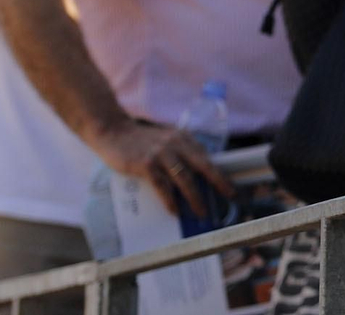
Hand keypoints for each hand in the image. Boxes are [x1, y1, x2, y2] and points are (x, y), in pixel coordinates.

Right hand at [92, 118, 232, 215]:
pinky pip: (162, 186)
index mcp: (183, 138)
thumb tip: (195, 176)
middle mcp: (176, 144)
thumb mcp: (166, 140)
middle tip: (228, 196)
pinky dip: (170, 200)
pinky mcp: (146, 164)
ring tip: (200, 212)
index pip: (207, 157)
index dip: (220, 173)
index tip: (231, 187)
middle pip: (203, 165)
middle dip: (218, 182)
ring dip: (195, 197)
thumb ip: (180, 152)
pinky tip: (175, 211)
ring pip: (184, 178)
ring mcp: (161, 154)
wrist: (114, 132)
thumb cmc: (140, 141)